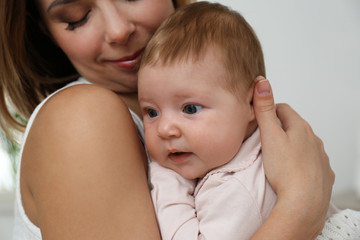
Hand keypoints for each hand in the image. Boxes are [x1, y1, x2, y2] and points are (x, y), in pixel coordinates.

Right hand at [252, 77, 334, 237]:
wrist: (304, 203)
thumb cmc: (286, 171)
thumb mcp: (270, 136)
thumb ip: (265, 109)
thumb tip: (263, 83)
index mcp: (300, 128)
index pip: (283, 109)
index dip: (270, 110)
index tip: (261, 117)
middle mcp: (314, 140)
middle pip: (295, 126)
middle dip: (281, 128)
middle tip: (265, 137)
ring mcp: (320, 157)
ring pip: (304, 144)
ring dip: (292, 144)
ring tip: (278, 155)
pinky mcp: (323, 173)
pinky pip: (312, 161)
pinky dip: (302, 161)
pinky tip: (292, 170)